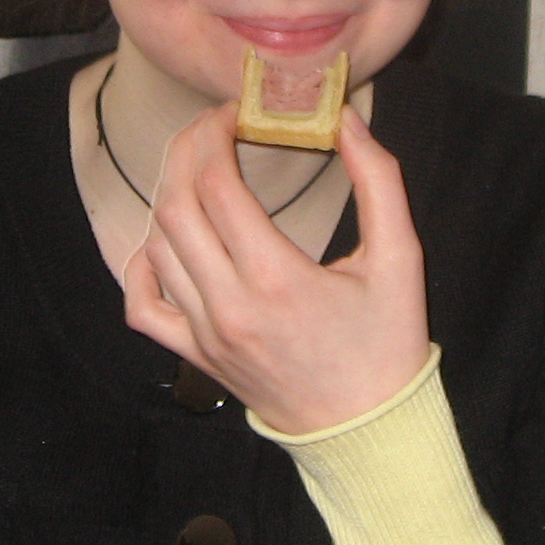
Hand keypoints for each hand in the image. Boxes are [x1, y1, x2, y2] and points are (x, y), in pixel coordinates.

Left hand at [122, 104, 429, 435]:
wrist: (367, 431)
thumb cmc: (387, 345)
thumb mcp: (401, 258)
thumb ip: (378, 180)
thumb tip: (345, 120)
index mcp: (276, 278)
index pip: (217, 184)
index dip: (217, 134)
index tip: (236, 113)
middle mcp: (228, 306)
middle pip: (177, 206)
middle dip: (187, 152)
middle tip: (213, 127)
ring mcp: (204, 334)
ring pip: (157, 247)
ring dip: (170, 197)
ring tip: (200, 170)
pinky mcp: (196, 356)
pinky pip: (143, 306)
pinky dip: (142, 265)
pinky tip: (166, 239)